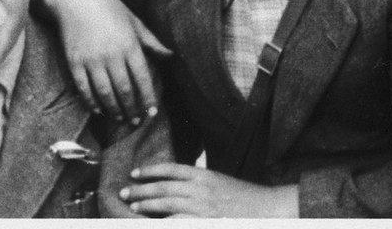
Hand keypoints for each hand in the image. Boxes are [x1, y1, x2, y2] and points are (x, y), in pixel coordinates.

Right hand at [42, 0, 171, 122]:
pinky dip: (91, 102)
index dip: (147, 97)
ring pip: (104, 92)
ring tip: (120, 119)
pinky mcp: (74, 63)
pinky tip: (99, 110)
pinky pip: (84, 89)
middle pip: (124, 89)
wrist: (76, 0)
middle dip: (132, 108)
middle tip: (137, 121)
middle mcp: (111, 55)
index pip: (142, 78)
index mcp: (129, 45)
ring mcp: (91, 60)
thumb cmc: (109, 9)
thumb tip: (171, 55)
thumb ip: (152, 42)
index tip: (153, 111)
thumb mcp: (134, 21)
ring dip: (113, 109)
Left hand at [121, 164, 297, 217]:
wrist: (266, 209)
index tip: (136, 172)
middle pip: (163, 187)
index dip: (151, 170)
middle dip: (141, 189)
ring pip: (165, 205)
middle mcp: (200, 189)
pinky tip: (150, 223)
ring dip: (145, 205)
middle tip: (124, 191)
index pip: (171, 169)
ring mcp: (200, 207)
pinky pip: (175, 223)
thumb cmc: (245, 198)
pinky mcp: (202, 222)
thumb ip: (201, 183)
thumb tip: (179, 185)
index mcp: (205, 175)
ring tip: (131, 207)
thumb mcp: (221, 183)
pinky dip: (161, 222)